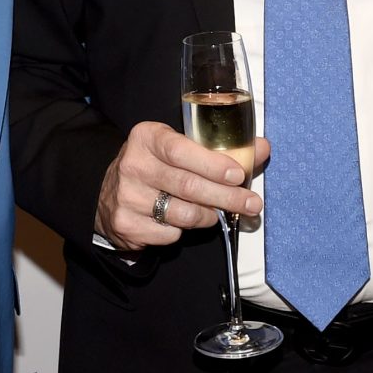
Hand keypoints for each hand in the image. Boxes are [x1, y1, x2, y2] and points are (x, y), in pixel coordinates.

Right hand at [94, 121, 266, 251]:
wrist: (109, 195)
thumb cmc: (156, 167)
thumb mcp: (181, 148)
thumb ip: (221, 149)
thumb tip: (262, 148)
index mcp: (147, 138)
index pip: (181, 150)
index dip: (212, 164)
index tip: (238, 175)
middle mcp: (132, 165)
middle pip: (188, 186)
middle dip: (226, 197)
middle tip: (251, 204)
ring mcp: (126, 197)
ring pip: (183, 214)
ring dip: (207, 216)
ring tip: (213, 212)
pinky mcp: (126, 224)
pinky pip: (169, 234)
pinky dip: (183, 231)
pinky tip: (179, 220)